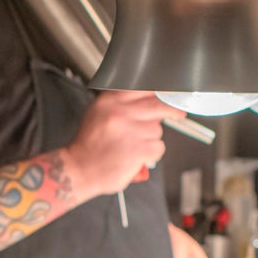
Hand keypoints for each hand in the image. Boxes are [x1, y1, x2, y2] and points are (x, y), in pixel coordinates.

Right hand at [65, 91, 181, 198]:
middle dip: (172, 110)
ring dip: (151, 139)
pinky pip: (158, 147)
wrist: (78, 169)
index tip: (169, 94)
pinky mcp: (139, 149)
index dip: (160, 91)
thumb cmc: (90, 145)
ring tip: (134, 145)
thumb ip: (120, 103)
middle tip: (178, 113)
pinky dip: (151, 154)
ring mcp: (131, 131)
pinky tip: (138, 156)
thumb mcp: (98, 113)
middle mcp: (120, 113)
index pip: (143, 88)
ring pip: (157, 130)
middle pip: (158, 105)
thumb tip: (149, 97)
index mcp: (109, 101)